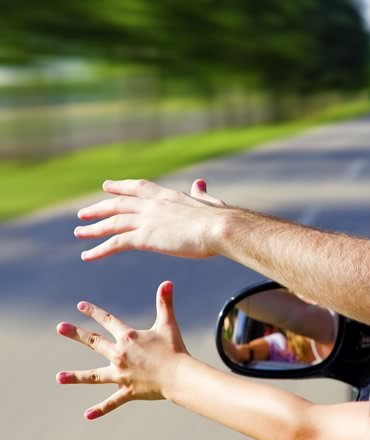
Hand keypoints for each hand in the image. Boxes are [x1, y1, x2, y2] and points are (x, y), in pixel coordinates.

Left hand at [56, 281, 186, 418]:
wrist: (179, 376)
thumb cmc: (174, 349)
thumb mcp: (168, 324)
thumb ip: (165, 303)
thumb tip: (167, 281)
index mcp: (128, 338)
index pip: (108, 320)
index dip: (94, 312)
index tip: (80, 305)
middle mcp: (119, 355)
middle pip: (93, 342)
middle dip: (76, 333)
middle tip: (59, 327)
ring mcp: (121, 375)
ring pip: (94, 376)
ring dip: (75, 376)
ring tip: (58, 378)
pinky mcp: (127, 391)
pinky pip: (111, 402)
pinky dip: (100, 409)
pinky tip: (87, 415)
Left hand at [75, 178, 224, 261]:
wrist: (220, 228)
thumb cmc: (220, 220)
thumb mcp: (209, 203)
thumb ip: (201, 195)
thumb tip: (201, 184)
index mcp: (168, 196)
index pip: (137, 188)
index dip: (120, 187)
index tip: (106, 187)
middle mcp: (153, 205)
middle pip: (118, 204)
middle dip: (99, 208)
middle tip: (83, 214)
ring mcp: (147, 220)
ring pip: (113, 222)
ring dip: (93, 228)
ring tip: (79, 233)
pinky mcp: (146, 238)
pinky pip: (116, 243)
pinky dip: (99, 249)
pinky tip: (87, 255)